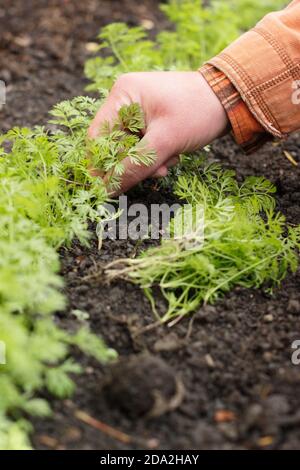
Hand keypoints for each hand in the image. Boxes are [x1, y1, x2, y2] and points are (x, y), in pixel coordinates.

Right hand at [88, 71, 228, 193]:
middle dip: (133, 163)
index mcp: (123, 95)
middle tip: (156, 171)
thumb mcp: (165, 142)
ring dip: (147, 162)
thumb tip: (107, 191)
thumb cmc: (198, 113)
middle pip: (113, 145)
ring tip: (169, 162)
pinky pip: (141, 146)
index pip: (98, 137)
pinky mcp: (149, 120)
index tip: (108, 188)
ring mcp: (137, 110)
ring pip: (129, 149)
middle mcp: (125, 100)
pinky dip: (155, 156)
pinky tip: (171, 156)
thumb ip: (134, 167)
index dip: (101, 164)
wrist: (230, 100)